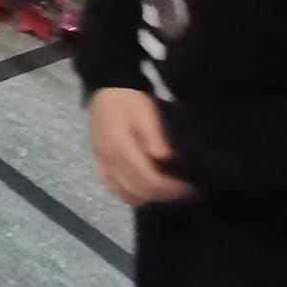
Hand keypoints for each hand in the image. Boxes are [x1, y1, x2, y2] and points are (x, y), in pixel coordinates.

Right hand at [88, 88, 193, 207]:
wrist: (106, 90)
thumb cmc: (129, 100)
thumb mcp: (145, 112)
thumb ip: (154, 135)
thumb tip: (164, 157)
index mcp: (120, 145)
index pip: (148, 179)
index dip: (170, 187)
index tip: (188, 186)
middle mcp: (108, 158)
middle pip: (138, 190)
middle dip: (163, 194)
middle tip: (183, 190)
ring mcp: (100, 161)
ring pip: (125, 193)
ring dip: (148, 196)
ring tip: (166, 190)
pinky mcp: (98, 162)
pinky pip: (112, 187)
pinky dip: (129, 194)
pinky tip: (143, 191)